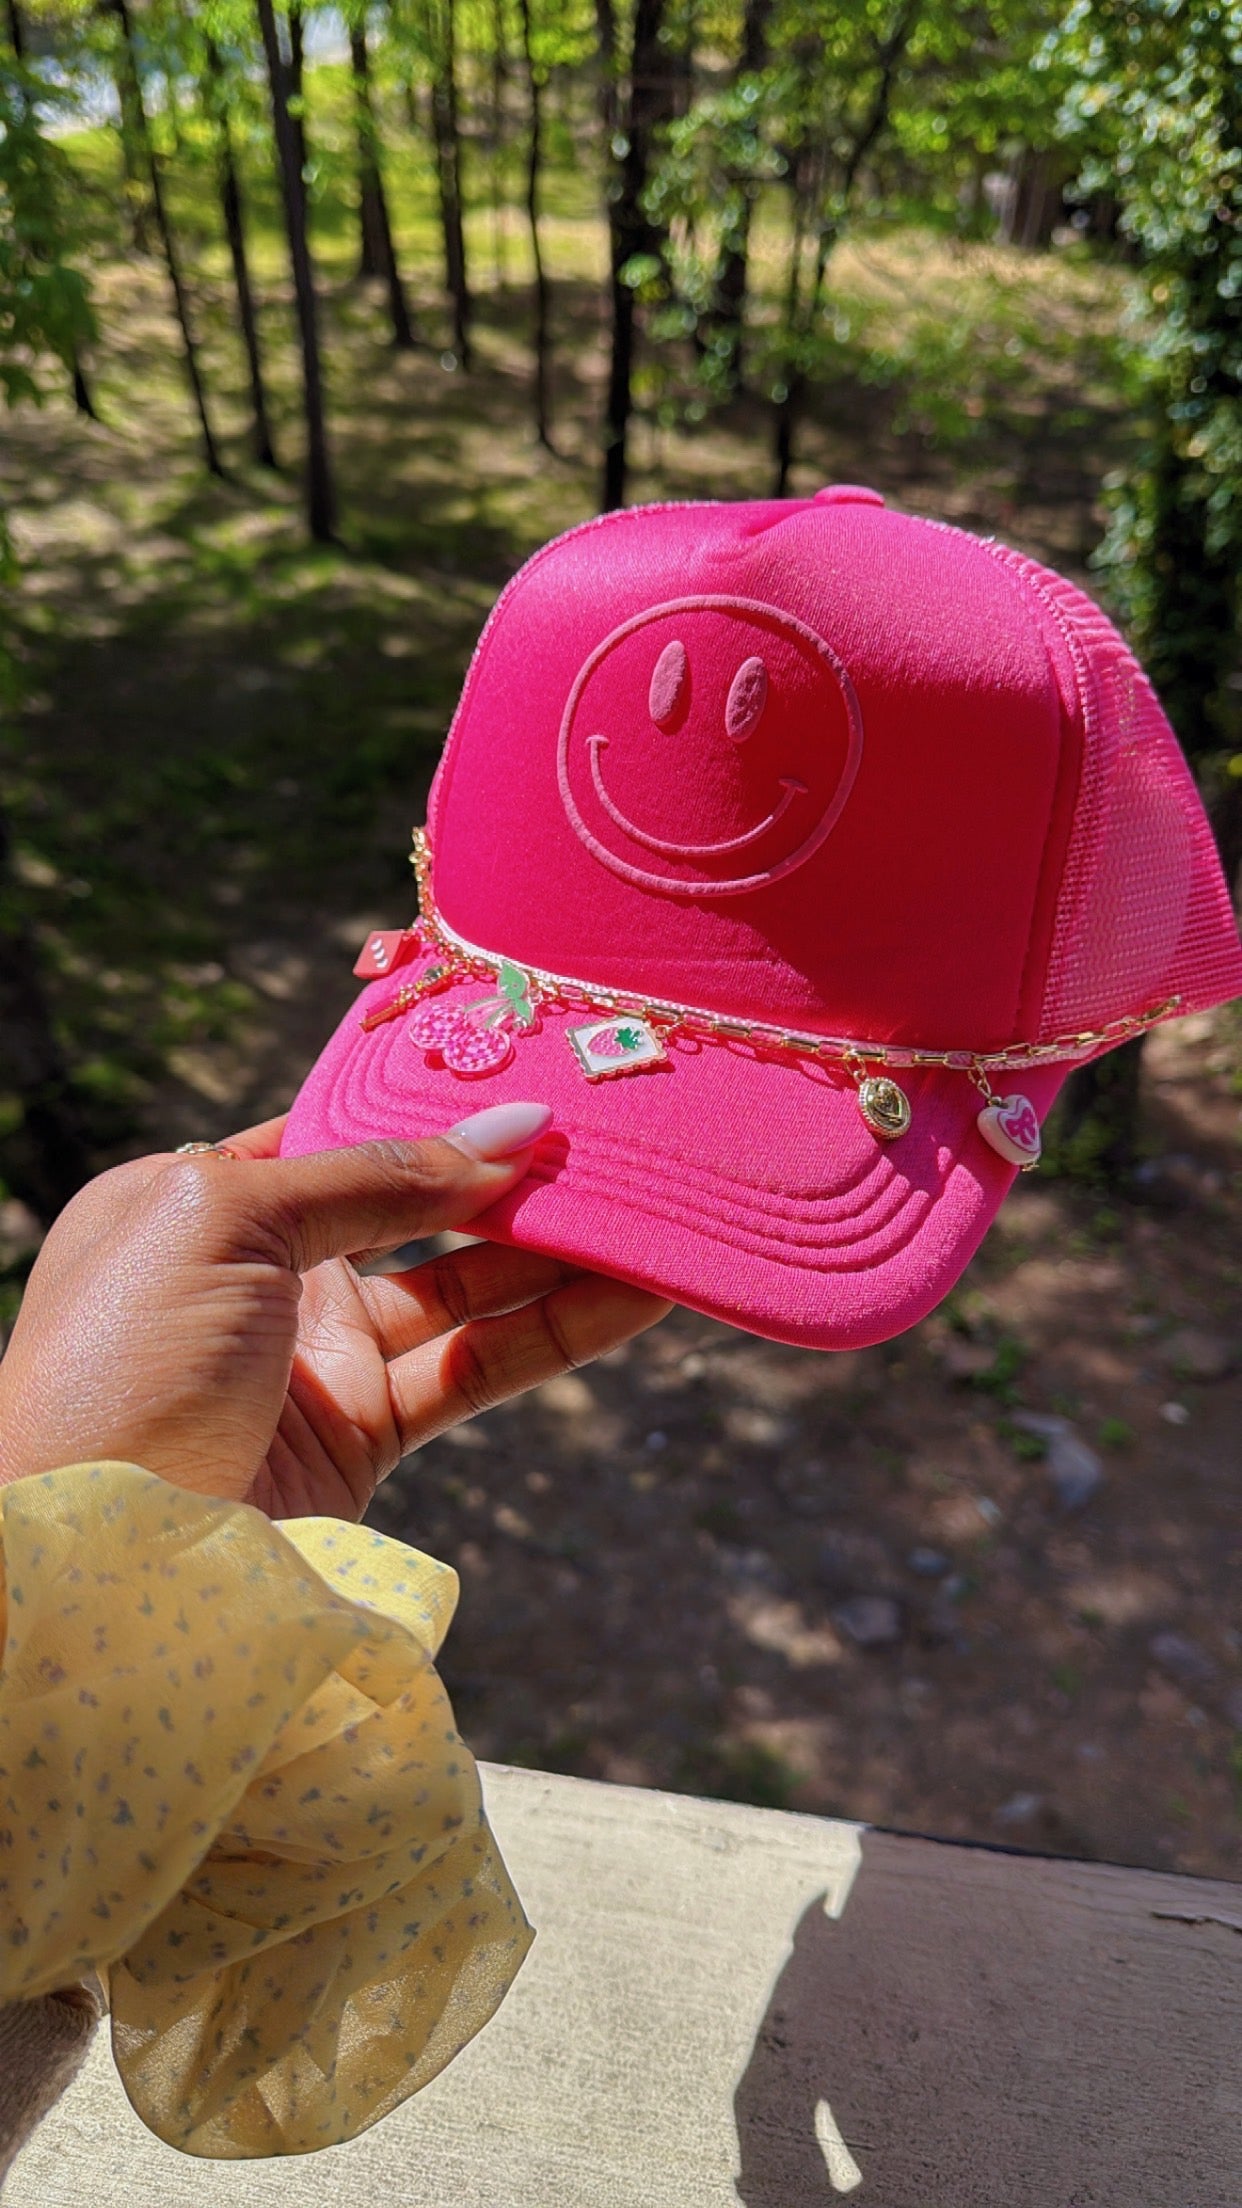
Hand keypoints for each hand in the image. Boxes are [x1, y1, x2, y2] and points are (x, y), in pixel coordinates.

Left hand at [0, 1103, 669, 1519]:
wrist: (93, 1559)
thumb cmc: (125, 1357)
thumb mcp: (228, 1219)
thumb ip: (375, 1173)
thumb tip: (511, 1128)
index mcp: (203, 1194)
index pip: (342, 1129)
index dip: (435, 1104)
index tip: (536, 1073)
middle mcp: (264, 1269)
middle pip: (416, 1203)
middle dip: (510, 1171)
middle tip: (616, 1135)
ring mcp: (315, 1354)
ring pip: (462, 1285)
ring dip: (556, 1250)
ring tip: (655, 1206)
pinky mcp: (364, 1435)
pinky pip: (478, 1366)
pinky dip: (560, 1330)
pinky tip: (634, 1294)